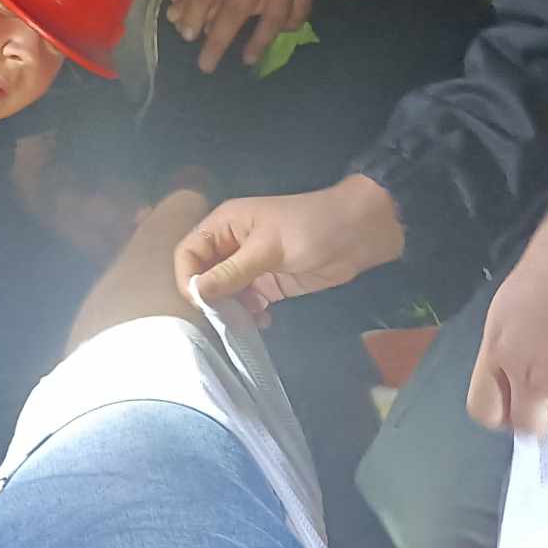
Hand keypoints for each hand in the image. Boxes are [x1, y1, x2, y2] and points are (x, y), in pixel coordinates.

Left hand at [167, 0, 328, 73]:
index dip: (193, 14)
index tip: (184, 33)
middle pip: (235, 13)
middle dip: (217, 41)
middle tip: (205, 65)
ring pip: (270, 18)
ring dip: (256, 42)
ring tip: (245, 60)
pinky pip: (301, 7)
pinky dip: (291, 22)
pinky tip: (280, 32)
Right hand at [174, 173, 404, 314]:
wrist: (359, 233)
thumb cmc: (310, 228)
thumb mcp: (269, 248)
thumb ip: (232, 271)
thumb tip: (198, 293)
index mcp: (225, 224)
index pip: (189, 252)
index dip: (188, 277)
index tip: (201, 302)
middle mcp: (232, 245)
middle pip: (203, 275)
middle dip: (210, 298)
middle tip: (224, 318)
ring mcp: (251, 266)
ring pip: (224, 293)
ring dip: (230, 310)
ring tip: (245, 322)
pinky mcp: (269, 284)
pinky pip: (247, 302)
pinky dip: (250, 315)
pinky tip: (264, 321)